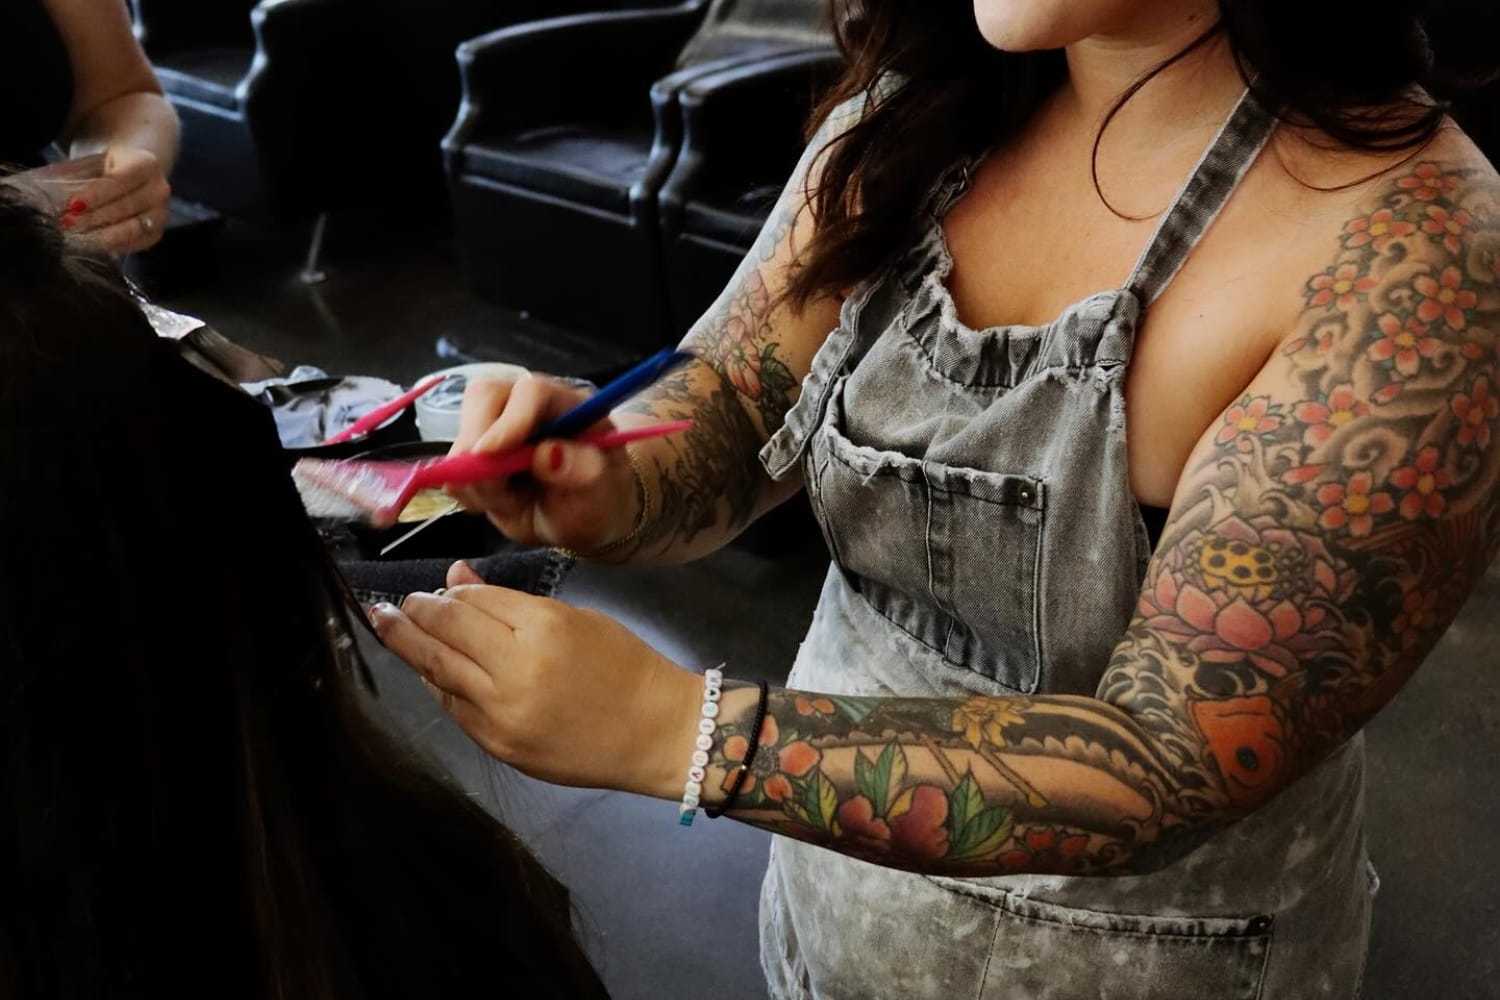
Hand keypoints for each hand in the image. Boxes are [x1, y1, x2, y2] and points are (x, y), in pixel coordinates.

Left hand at [62, 146, 169, 254]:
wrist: (135, 172)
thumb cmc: (108, 165)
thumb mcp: (95, 162)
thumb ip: (80, 178)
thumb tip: (57, 200)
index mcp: (147, 164)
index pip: (119, 181)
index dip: (95, 194)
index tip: (72, 204)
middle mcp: (160, 189)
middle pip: (125, 207)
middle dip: (93, 217)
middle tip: (67, 224)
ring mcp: (162, 213)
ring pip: (132, 228)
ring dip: (102, 235)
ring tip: (76, 238)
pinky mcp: (157, 233)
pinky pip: (135, 243)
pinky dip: (113, 246)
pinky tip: (92, 246)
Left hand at [369, 568, 701, 799]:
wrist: (657, 733)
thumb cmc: (624, 666)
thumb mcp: (575, 619)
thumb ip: (510, 602)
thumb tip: (456, 578)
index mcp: (541, 630)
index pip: (471, 602)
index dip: (447, 592)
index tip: (435, 588)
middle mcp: (514, 671)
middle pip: (442, 633)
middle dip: (410, 614)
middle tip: (390, 606)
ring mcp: (502, 715)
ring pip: (437, 672)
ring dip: (409, 647)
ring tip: (390, 627)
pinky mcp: (498, 746)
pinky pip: (454, 708)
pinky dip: (438, 685)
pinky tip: (431, 671)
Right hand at [448, 374, 643, 550]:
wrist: (581, 521)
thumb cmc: (597, 500)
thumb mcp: (599, 492)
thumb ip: (582, 471)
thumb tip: (548, 455)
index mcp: (569, 405)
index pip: (532, 392)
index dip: (509, 420)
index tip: (491, 454)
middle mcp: (529, 405)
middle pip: (484, 397)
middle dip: (478, 445)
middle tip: (494, 490)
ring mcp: (499, 424)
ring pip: (462, 433)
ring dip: (477, 478)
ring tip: (512, 502)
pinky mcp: (477, 450)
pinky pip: (452, 465)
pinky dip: (468, 491)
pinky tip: (499, 502)